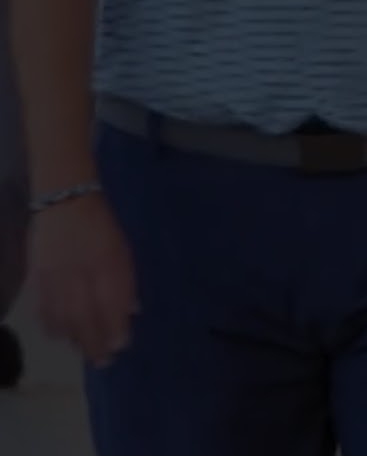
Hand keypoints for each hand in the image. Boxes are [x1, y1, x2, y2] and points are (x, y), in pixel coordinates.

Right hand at [27, 192, 137, 367]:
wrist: (64, 203)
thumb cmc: (101, 228)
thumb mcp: (123, 252)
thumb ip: (126, 283)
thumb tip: (131, 312)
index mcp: (107, 264)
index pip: (112, 304)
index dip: (116, 328)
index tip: (121, 347)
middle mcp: (80, 272)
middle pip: (86, 316)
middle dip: (94, 343)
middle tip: (102, 361)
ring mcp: (55, 275)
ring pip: (62, 316)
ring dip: (73, 338)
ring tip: (83, 351)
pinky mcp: (36, 275)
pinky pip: (41, 307)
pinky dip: (50, 325)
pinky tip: (58, 336)